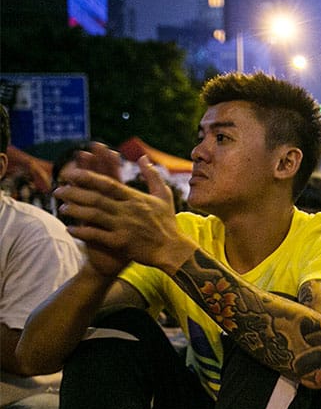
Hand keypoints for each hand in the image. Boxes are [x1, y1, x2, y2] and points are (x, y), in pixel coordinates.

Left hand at [57, 155, 194, 273]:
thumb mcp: (164, 196)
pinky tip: (70, 228)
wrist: (173, 251)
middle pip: (96, 198)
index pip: (108, 184)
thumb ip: (153, 175)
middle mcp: (128, 211)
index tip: (71, 173)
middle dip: (75, 193)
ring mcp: (124, 227)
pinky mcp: (121, 243)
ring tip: (62, 208)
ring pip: (94, 215)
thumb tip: (143, 157)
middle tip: (58, 190)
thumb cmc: (167, 223)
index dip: (88, 177)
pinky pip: (96, 235)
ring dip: (76, 211)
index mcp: (135, 198)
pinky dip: (82, 232)